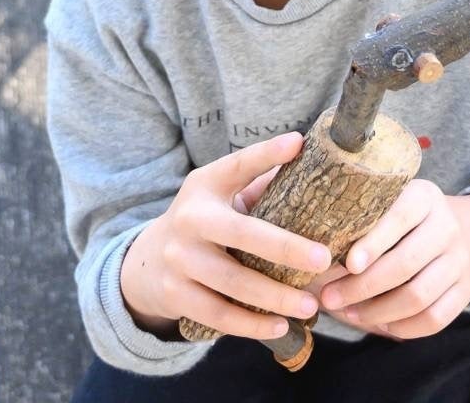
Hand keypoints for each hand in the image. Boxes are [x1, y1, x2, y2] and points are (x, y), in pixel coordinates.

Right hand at [120, 132, 332, 340]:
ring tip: (310, 304)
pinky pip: (218, 315)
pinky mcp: (175, 295)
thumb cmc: (204, 219)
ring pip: (234, 282)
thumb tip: (310, 161)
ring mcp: (179, 259)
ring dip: (275, 297)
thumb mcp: (219, 191)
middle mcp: (189, 219)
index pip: (238, 164)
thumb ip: (256, 182)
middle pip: (243, 234)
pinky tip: (279, 326)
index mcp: (205, 185)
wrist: (146, 261)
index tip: (297, 143)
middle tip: (323, 259)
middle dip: (286, 248)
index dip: (266, 153)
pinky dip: (251, 324)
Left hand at [319, 180, 469, 338]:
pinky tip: (381, 325)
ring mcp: (459, 260)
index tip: (347, 264)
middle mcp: (447, 226)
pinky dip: (404, 329)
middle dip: (362, 287)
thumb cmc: (410, 219)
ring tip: (349, 314)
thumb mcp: (394, 202)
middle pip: (405, 264)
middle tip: (329, 299)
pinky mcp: (465, 291)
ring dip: (377, 312)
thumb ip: (365, 221)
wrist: (469, 231)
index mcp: (425, 198)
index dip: (374, 242)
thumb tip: (316, 255)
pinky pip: (434, 319)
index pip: (400, 217)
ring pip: (418, 296)